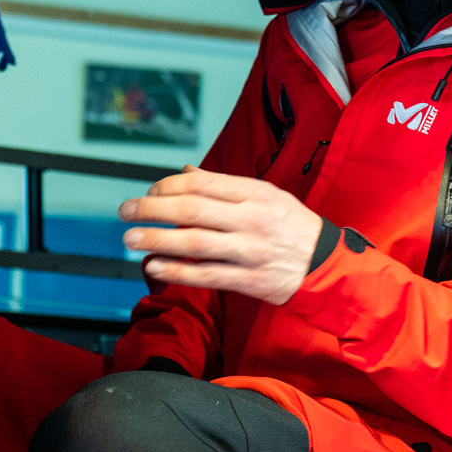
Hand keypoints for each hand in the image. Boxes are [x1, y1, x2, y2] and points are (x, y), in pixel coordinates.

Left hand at [120, 168, 323, 304]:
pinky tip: (155, 266)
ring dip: (157, 240)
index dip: (168, 186)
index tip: (149, 192)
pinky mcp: (250, 280)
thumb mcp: (267, 195)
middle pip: (192, 210)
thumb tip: (186, 171)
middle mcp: (252, 220)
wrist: (326, 264)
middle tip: (126, 211)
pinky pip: (207, 275)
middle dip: (152, 209)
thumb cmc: (293, 227)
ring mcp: (251, 251)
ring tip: (131, 238)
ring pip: (195, 243)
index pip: (202, 183)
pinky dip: (178, 271)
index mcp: (255, 194)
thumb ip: (225, 186)